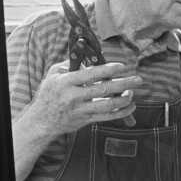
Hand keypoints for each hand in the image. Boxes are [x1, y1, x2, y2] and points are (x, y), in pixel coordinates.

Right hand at [27, 62, 141, 135]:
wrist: (42, 120)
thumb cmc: (49, 94)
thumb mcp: (54, 75)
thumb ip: (71, 65)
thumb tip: (91, 60)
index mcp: (66, 82)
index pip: (91, 74)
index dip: (108, 70)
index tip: (122, 66)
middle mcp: (74, 96)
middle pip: (104, 90)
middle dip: (124, 84)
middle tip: (138, 79)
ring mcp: (81, 110)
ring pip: (108, 105)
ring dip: (124, 99)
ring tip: (132, 92)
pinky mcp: (86, 120)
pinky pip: (108, 117)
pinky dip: (122, 112)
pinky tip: (131, 106)